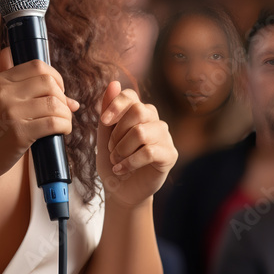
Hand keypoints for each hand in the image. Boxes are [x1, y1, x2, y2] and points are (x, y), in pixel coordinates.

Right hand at [0, 48, 79, 186]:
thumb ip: (0, 71)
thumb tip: (17, 54)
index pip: (36, 66)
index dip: (55, 76)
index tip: (58, 90)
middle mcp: (4, 93)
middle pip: (49, 82)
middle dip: (62, 95)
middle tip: (62, 108)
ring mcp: (11, 113)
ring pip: (55, 103)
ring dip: (66, 113)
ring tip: (64, 121)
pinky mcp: (20, 133)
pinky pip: (54, 123)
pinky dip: (65, 126)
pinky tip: (63, 131)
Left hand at [96, 81, 176, 208]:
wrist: (121, 191)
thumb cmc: (114, 162)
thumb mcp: (104, 137)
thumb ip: (107, 112)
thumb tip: (113, 83)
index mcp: (138, 112)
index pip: (130, 95)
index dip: (116, 105)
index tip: (104, 121)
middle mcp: (154, 120)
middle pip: (138, 110)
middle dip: (118, 132)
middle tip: (111, 149)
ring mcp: (164, 136)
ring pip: (141, 132)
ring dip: (122, 149)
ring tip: (116, 160)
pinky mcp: (170, 154)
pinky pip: (149, 152)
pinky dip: (129, 162)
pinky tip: (121, 169)